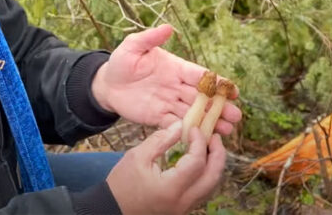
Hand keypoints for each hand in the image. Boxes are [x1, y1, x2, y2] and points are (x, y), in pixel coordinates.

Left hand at [92, 24, 240, 129]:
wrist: (105, 85)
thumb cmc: (121, 62)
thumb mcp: (132, 47)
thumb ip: (150, 38)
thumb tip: (168, 27)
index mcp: (175, 68)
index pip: (200, 76)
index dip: (217, 83)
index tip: (233, 90)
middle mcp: (176, 86)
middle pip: (202, 98)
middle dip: (220, 107)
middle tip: (236, 116)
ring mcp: (169, 103)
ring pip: (193, 113)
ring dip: (210, 122)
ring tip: (227, 130)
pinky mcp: (158, 118)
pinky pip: (175, 125)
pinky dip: (187, 132)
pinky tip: (200, 140)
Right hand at [107, 122, 224, 214]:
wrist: (113, 209)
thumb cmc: (122, 183)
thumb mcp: (137, 157)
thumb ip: (161, 140)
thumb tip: (180, 125)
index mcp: (171, 188)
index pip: (197, 162)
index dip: (199, 142)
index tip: (194, 128)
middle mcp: (183, 201)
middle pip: (213, 177)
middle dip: (218, 154)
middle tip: (214, 137)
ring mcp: (184, 208)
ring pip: (211, 186)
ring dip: (214, 165)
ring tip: (209, 147)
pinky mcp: (182, 209)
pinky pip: (202, 191)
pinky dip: (206, 174)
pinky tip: (200, 162)